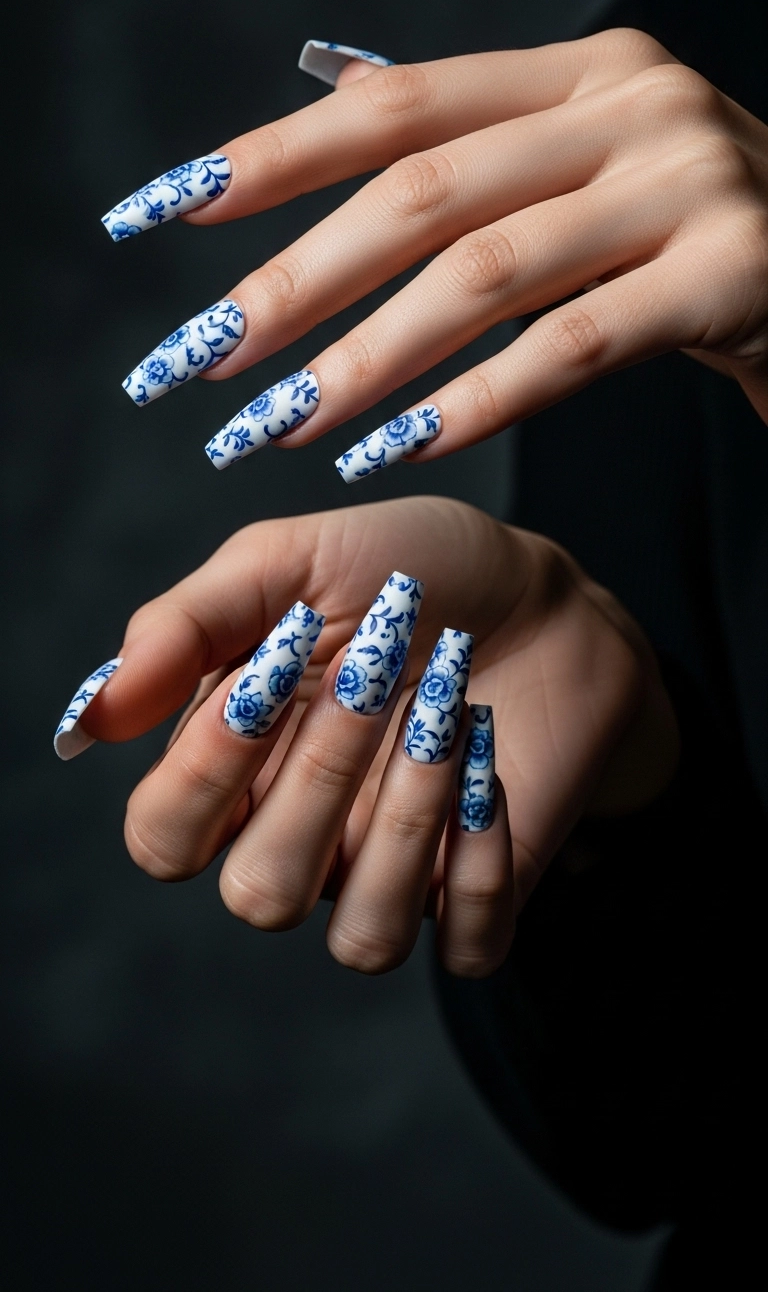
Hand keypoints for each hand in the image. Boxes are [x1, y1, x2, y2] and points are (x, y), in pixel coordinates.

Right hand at [66, 498, 678, 973]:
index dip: (204, 772)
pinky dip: (483, 863)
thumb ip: (184, 628)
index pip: (165, 839)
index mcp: (237, 770)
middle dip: (322, 775)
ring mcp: (393, 872)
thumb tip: (92, 717)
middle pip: (262, 894)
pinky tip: (488, 767)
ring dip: (409, 819)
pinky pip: (468, 946)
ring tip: (447, 711)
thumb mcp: (286, 565)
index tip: (267, 670)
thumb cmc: (404, 569)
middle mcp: (304, 838)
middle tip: (378, 671)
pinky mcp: (481, 890)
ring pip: (364, 939)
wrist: (539, 586)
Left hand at [111, 30, 767, 466]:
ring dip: (368, 358)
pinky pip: (574, 348)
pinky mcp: (734, 276)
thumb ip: (475, 142)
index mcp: (582, 70)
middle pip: (423, 191)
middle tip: (207, 358)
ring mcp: (690, 184)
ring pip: (488, 275)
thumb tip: (323, 94)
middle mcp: (634, 106)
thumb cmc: (696, 233)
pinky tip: (400, 444)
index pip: (400, 104)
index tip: (176, 212)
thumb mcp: (591, 163)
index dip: (278, 157)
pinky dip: (476, 402)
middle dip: (299, 282)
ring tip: (285, 421)